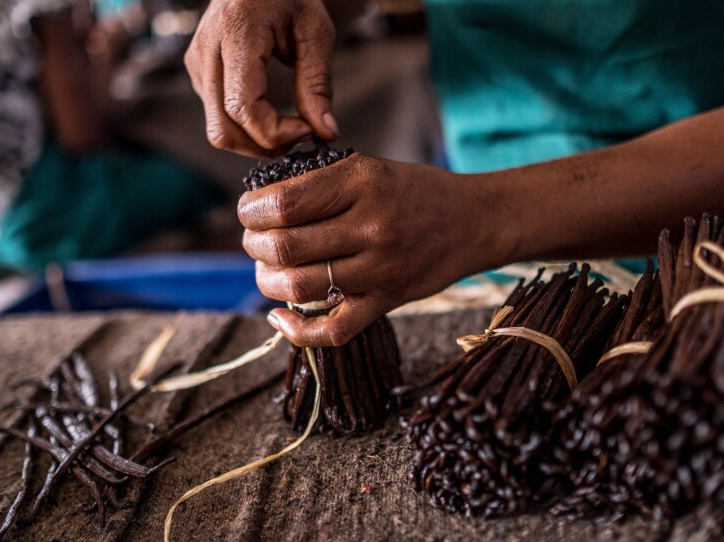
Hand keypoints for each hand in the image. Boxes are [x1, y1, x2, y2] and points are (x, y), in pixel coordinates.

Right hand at [184, 0, 337, 157]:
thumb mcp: (316, 33)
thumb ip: (319, 85)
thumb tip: (326, 133)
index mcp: (235, 32)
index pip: (243, 107)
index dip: (275, 132)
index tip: (308, 131)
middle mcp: (207, 49)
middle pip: (223, 129)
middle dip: (264, 146)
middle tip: (299, 137)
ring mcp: (197, 63)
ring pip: (218, 130)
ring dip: (255, 141)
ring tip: (289, 126)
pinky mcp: (199, 74)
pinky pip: (218, 118)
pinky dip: (246, 129)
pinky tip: (271, 115)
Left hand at [238, 155, 507, 346]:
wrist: (474, 221)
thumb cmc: (415, 191)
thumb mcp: (370, 168)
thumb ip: (321, 183)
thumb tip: (261, 205)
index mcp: (363, 183)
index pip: (284, 203)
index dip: (252, 210)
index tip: (249, 211)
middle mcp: (371, 227)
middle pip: (286, 246)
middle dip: (254, 245)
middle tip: (254, 240)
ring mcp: (380, 269)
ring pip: (299, 287)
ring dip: (268, 280)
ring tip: (269, 269)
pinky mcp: (387, 301)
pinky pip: (334, 330)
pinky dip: (297, 330)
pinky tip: (280, 316)